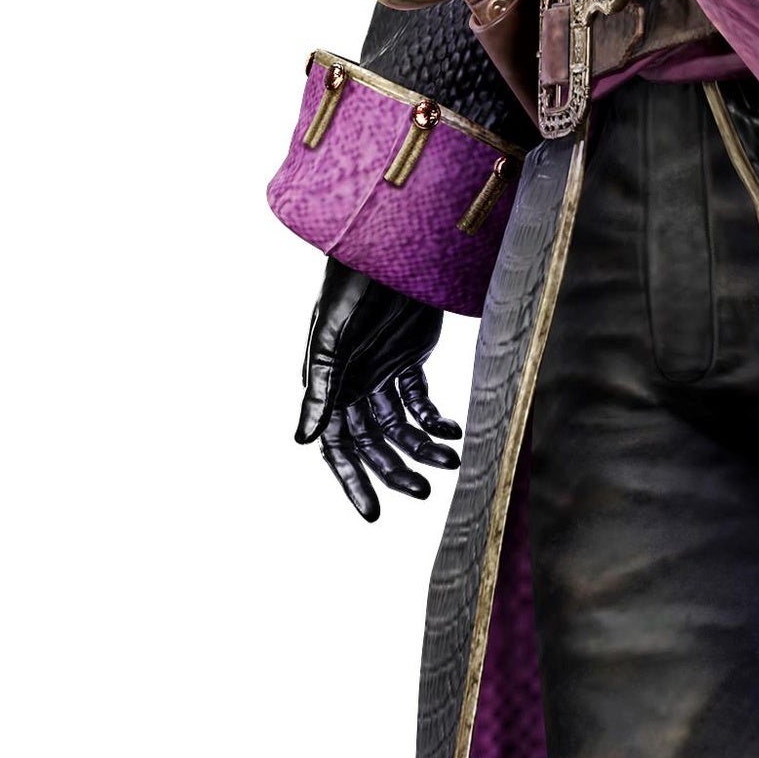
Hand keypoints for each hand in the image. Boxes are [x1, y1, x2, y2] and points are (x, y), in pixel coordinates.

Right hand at [298, 262, 460, 523]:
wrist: (389, 243)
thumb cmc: (351, 283)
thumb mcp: (332, 336)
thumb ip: (320, 389)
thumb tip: (303, 443)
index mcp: (329, 383)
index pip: (338, 444)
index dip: (352, 479)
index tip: (372, 514)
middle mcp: (353, 382)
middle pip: (373, 442)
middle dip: (396, 468)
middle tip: (424, 491)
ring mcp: (381, 370)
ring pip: (401, 425)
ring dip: (423, 447)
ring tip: (451, 462)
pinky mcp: (408, 356)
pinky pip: (420, 400)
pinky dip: (437, 418)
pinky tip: (455, 432)